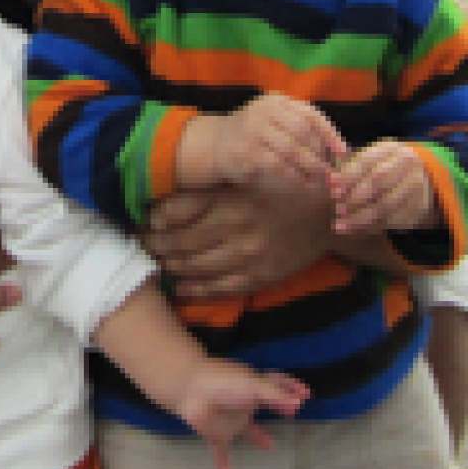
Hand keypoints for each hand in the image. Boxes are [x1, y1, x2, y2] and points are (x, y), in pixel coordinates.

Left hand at [143, 185, 332, 299]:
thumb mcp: (242, 179)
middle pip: (180, 243)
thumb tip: (157, 210)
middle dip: (154, 246)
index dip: (150, 222)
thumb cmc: (280, 187)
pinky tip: (179, 287)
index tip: (138, 223)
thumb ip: (203, 192)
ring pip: (196, 268)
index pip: (175, 214)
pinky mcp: (261, 276)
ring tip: (154, 262)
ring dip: (170, 267)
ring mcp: (250, 256)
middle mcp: (237, 229)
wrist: (329, 212)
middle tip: (139, 245)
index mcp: (230, 199)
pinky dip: (194, 290)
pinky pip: (220, 288)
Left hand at [175, 360, 309, 468]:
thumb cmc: (224, 382)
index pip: (275, 385)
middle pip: (263, 404)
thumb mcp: (253, 385)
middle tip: (293, 411)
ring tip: (270, 445)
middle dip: (278, 406)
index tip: (305, 393)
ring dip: (258, 436)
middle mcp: (244, 403)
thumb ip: (275, 396)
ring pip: (246, 430)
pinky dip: (223, 462)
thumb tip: (299, 403)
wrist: (189, 390)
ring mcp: (231, 420)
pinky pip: (221, 451)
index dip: (290, 387)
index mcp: (253, 387)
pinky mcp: (218, 434)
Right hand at [201, 95, 348, 191]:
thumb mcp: (274, 121)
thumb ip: (300, 127)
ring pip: (292, 149)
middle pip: (303, 132)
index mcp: (275, 101)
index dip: (330, 134)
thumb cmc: (254, 135)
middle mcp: (263, 111)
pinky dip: (294, 176)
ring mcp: (253, 131)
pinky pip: (277, 165)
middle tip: (334, 173)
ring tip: (324, 182)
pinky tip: (304, 184)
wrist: (214, 144)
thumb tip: (340, 149)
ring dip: (311, 168)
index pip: (310, 115)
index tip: (344, 153)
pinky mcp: (246, 152)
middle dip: (321, 155)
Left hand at [330, 141, 436, 234]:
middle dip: (354, 198)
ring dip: (361, 217)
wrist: (419, 176)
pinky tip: (356, 230)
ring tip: (342, 225)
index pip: (366, 163)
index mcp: (390, 150)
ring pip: (386, 204)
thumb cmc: (381, 168)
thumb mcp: (368, 161)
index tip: (332, 190)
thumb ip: (349, 169)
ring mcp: (417, 185)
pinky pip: (394, 220)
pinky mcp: (420, 206)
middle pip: (378, 182)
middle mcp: (407, 165)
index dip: (348, 178)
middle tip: (337, 210)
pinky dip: (372, 226)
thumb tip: (330, 181)